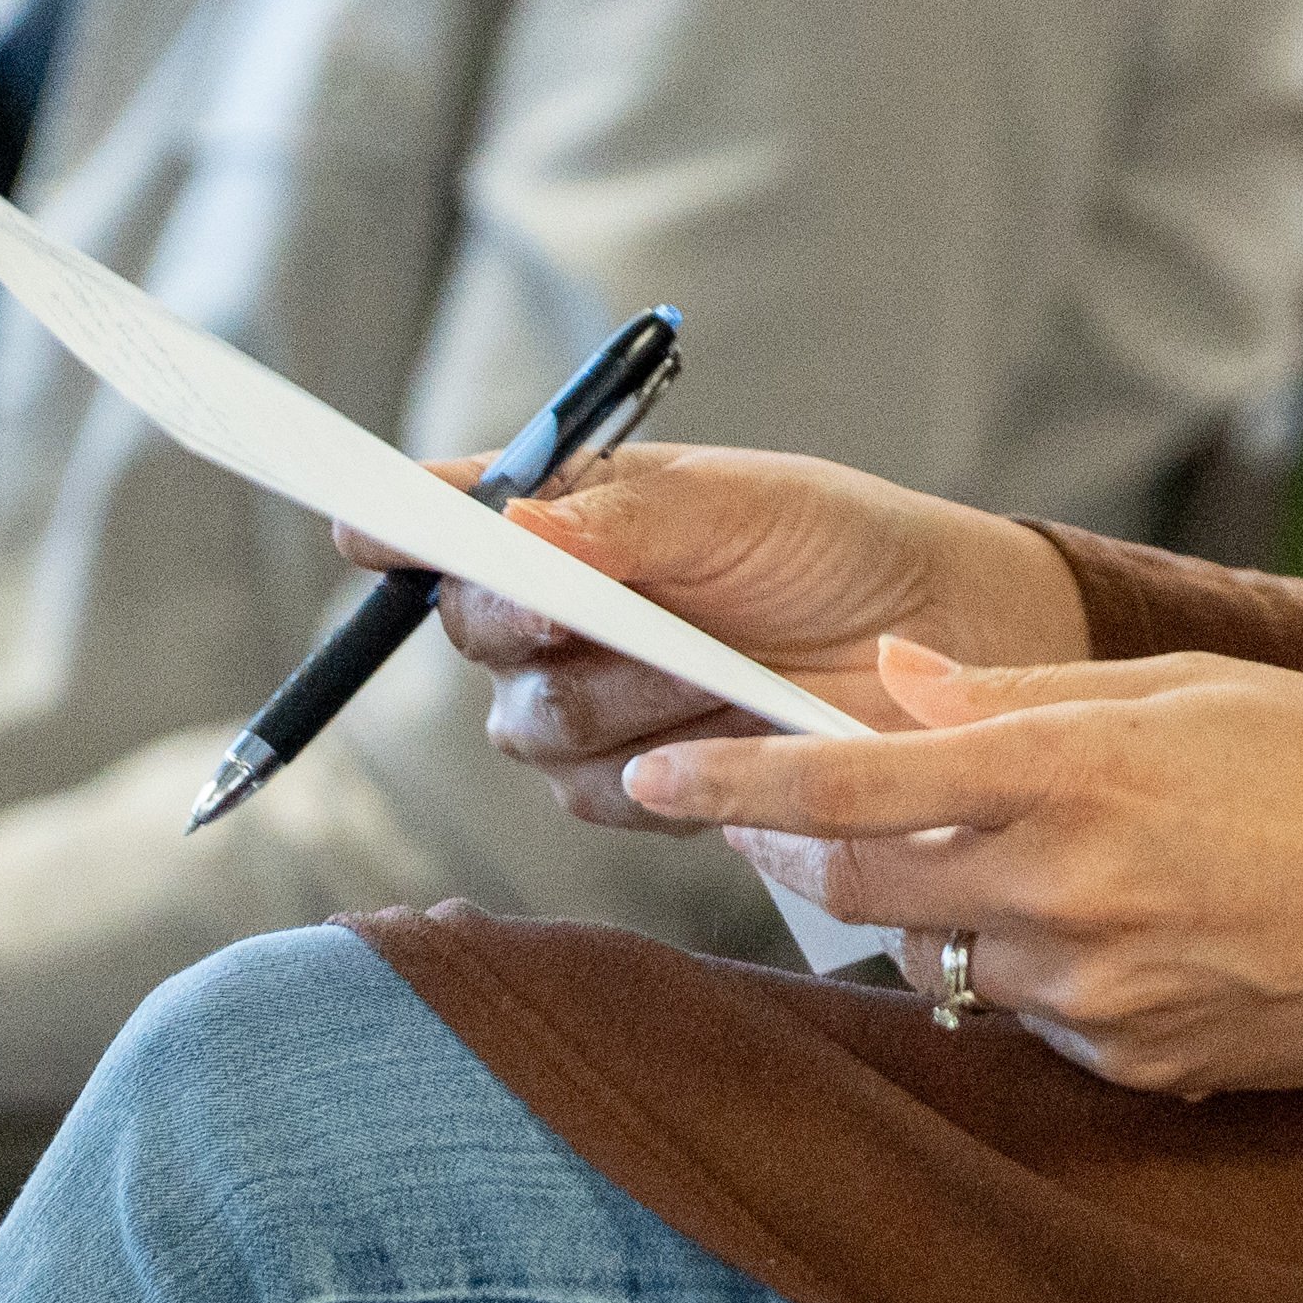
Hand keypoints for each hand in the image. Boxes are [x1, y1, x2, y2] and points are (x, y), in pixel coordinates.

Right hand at [420, 443, 1084, 819]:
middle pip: (473, 630)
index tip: (367, 522)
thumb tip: (518, 524)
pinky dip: (657, 767)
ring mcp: (591, 704)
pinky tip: (723, 733)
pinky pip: (593, 796)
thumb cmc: (833, 544)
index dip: (400, 523)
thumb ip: (624, 517)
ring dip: (620, 695)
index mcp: (566, 520)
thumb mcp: (737, 505)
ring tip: (715, 668)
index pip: (452, 521)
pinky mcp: (638, 787)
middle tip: (587, 606)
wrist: (934, 644)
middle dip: (528, 619)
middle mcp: (557, 612)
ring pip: (533, 723)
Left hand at [620, 648, 1302, 1097]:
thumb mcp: (1191, 691)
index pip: (853, 785)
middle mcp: (1069, 894)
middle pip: (865, 887)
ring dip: (935, 908)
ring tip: (1013, 855)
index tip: (655, 769)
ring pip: (945, 958)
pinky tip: (1111, 924)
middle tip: (784, 812)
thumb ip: (1028, 693)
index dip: (736, 782)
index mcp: (1077, 775)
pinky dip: (1030, 968)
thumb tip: (890, 687)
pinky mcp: (1133, 1064)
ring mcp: (1098, 995)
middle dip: (802, 848)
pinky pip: (1030, 1017)